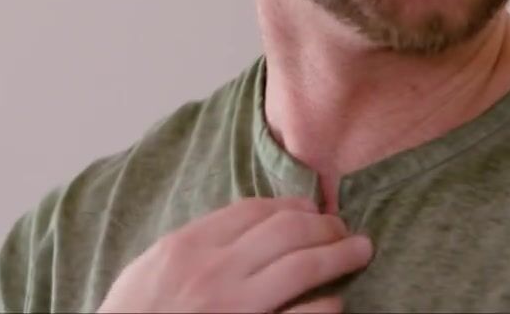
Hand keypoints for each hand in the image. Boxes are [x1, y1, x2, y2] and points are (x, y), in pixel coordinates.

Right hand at [97, 196, 371, 312]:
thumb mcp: (149, 272)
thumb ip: (192, 246)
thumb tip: (243, 224)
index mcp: (186, 248)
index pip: (254, 211)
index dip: (291, 205)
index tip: (310, 209)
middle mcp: (213, 273)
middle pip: (288, 230)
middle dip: (325, 224)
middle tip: (342, 228)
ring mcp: (235, 308)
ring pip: (305, 266)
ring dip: (341, 254)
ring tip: (360, 250)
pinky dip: (327, 305)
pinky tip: (335, 301)